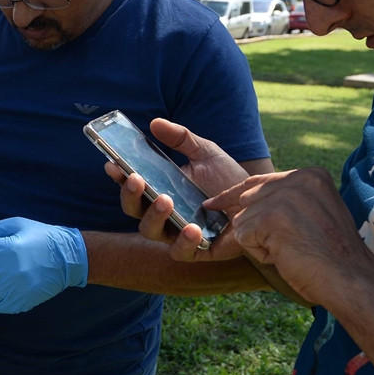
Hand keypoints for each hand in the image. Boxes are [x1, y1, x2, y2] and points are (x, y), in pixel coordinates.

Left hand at [0, 217, 87, 313]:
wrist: (67, 257)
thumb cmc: (41, 238)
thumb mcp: (17, 224)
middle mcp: (1, 269)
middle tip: (1, 266)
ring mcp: (9, 288)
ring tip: (8, 278)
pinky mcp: (19, 302)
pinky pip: (0, 306)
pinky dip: (3, 300)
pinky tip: (13, 290)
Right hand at [105, 117, 249, 262]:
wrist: (260, 203)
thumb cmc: (229, 179)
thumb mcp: (206, 153)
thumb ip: (181, 139)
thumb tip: (155, 122)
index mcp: (160, 189)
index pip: (133, 185)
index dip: (119, 177)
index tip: (113, 164)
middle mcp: (163, 213)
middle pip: (134, 210)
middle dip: (131, 195)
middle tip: (137, 179)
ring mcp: (177, 232)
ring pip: (150, 231)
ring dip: (154, 216)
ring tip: (166, 200)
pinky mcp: (197, 250)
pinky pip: (179, 252)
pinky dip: (183, 242)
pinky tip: (192, 227)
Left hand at [207, 167, 373, 304]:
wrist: (351, 279)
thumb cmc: (333, 255)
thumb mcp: (315, 214)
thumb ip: (288, 201)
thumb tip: (243, 200)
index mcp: (311, 175)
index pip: (259, 180)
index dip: (235, 194)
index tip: (214, 203)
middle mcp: (298, 179)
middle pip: (247, 199)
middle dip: (256, 225)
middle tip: (289, 243)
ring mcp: (284, 197)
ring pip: (242, 219)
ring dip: (259, 242)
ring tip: (291, 251)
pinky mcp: (271, 218)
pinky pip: (242, 235)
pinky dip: (259, 253)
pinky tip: (285, 256)